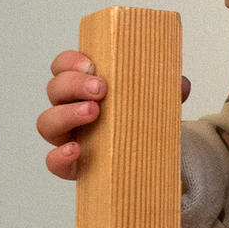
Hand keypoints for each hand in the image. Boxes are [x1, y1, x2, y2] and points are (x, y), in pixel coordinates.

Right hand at [37, 50, 190, 179]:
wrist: (147, 158)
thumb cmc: (140, 120)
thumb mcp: (155, 100)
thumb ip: (167, 89)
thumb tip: (181, 85)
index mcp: (83, 86)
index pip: (63, 66)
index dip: (70, 61)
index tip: (91, 63)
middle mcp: (68, 108)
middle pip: (55, 90)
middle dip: (74, 84)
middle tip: (101, 88)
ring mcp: (66, 136)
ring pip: (47, 122)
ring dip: (67, 114)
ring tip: (94, 112)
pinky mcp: (70, 165)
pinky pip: (53, 161)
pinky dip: (59, 155)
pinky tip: (76, 150)